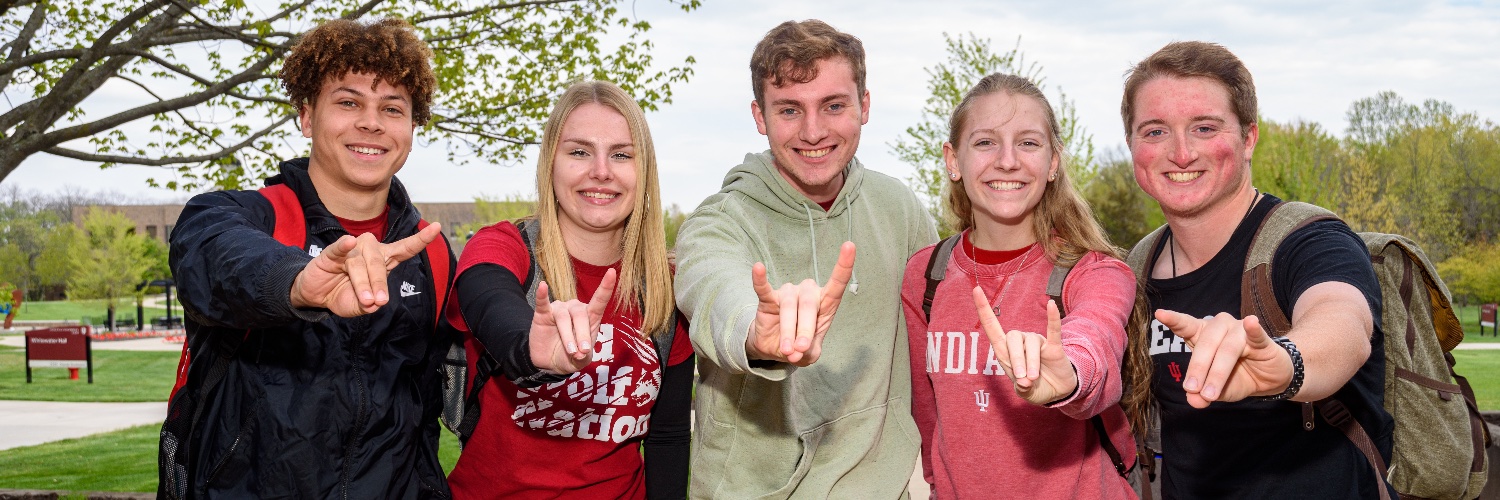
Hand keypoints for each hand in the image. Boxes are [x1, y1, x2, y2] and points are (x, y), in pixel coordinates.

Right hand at [290, 222, 441, 316]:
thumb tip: (374, 302)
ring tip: (364, 298)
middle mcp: (370, 251)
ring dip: (363, 282)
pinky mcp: (331, 254)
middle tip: (379, 301)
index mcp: (383, 260)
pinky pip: (339, 248)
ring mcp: (351, 250)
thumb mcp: (360, 306)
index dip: (420, 239)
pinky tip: (349, 242)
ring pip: (361, 263)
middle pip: (380, 263)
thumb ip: (369, 305)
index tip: (437, 227)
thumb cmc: (344, 295)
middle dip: (380, 283)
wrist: (316, 296)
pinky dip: (343, 245)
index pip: (405, 248)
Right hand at [529, 268, 616, 373]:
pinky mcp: (542, 313)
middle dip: (582, 335)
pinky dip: (542, 294)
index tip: (612, 273)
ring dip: (567, 335)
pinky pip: (542, 302)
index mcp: (589, 318)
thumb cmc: (569, 356)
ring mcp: (558, 309)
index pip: (599, 301)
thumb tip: (580, 352)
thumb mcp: (581, 360)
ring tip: (570, 350)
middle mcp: (575, 309)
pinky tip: (543, 286)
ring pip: (564, 317)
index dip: (605, 287)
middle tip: (581, 352)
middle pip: (581, 315)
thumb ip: (583, 356)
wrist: (548, 362)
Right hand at [746, 241, 855, 365]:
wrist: (773, 347)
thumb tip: (796, 352)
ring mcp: (788, 294)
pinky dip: (760, 279)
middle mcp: (808, 293)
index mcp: (824, 304)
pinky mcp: (768, 299)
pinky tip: (759, 268)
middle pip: (809, 305)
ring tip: (786, 350)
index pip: (837, 284)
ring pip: (789, 307)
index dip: (844, 266)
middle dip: (805, 330)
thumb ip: (807, 352)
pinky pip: (764, 288)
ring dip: (788, 330)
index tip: (849, 246)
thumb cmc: (799, 345)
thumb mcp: (809, 354)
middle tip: (799, 350)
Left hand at [974, 289, 1076, 404]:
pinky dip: (1052, 317)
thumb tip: (1024, 382)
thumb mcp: (1025, 393)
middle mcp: (1020, 343)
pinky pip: (1053, 329)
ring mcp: (1037, 343)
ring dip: (1031, 362)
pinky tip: (1050, 305)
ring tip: (1033, 378)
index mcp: (1006, 352)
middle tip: (1024, 379)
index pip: (992, 327)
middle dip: (1017, 359)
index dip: (983, 309)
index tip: (976, 289)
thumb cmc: (1036, 388)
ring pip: (1030, 343)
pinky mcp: (1054, 345)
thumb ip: (1022, 388)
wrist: (1059, 391)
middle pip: (1012, 338)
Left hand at [1155, 310, 1292, 407]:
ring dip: (1218, 372)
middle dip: (1198, 369)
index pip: (1186, 326)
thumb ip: (1202, 394)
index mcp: (1202, 335)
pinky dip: (1254, 329)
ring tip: (1211, 393)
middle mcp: (1219, 328)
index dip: (1174, 320)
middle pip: (1205, 344)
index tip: (1160, 314)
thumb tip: (1193, 400)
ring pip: (1226, 348)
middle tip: (1193, 389)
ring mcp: (1240, 331)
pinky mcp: (1262, 340)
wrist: (1269, 380)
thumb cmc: (1237, 378)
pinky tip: (1251, 322)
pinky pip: (1256, 335)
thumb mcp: (1216, 391)